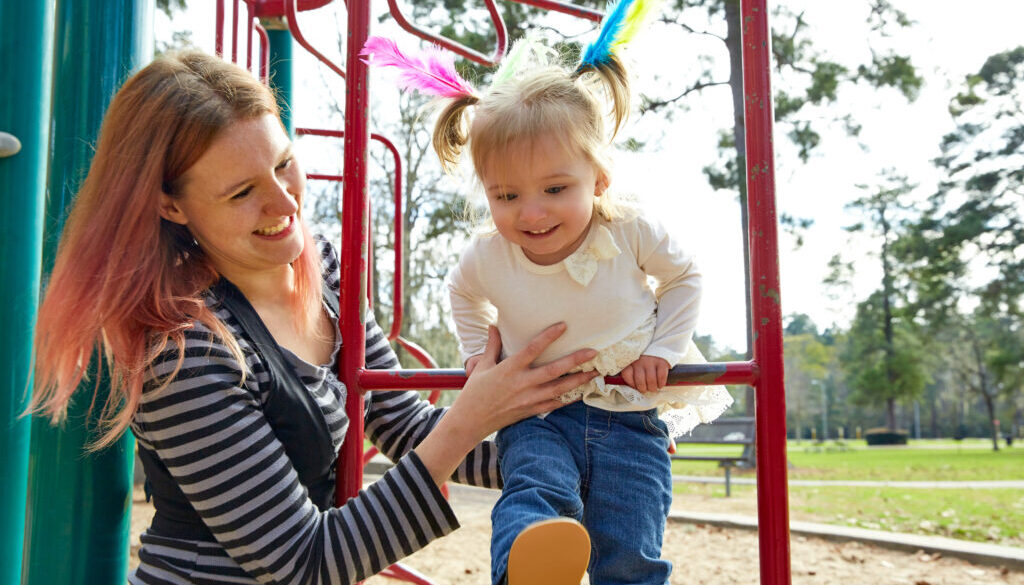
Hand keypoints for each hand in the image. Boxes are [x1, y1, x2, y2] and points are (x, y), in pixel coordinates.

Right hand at [414, 323, 598, 485]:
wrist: (470, 422)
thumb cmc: (474, 392)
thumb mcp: (482, 366)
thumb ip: (492, 346)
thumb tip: (493, 325)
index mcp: (509, 369)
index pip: (533, 348)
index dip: (549, 336)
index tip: (564, 325)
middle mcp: (521, 383)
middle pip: (554, 370)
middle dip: (575, 360)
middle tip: (594, 352)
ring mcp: (528, 399)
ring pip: (559, 389)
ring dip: (579, 380)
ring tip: (595, 372)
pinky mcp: (531, 411)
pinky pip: (554, 405)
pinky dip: (569, 399)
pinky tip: (581, 392)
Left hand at [620, 355, 669, 393]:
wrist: (658, 351)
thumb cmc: (644, 365)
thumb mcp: (635, 368)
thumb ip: (632, 377)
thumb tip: (633, 390)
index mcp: (630, 362)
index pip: (626, 375)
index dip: (632, 384)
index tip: (636, 386)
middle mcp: (639, 361)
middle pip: (639, 381)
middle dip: (643, 389)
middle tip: (646, 389)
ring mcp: (651, 361)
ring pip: (651, 380)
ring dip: (653, 387)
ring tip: (654, 387)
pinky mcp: (661, 362)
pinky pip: (661, 376)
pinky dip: (661, 383)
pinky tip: (660, 384)